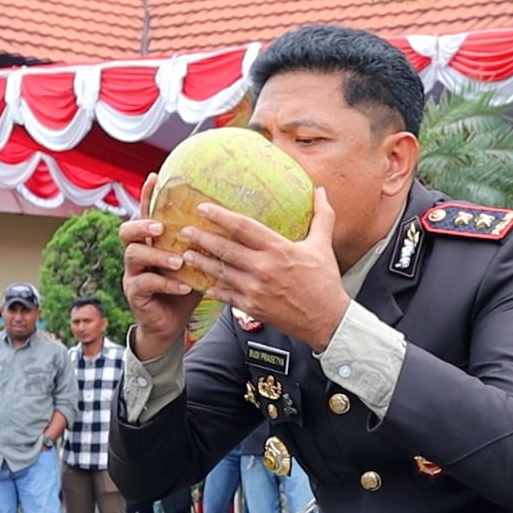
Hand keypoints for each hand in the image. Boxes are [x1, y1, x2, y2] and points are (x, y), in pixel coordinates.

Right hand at [121, 173, 204, 359]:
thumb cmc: (184, 290)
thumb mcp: (195, 265)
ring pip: (134, 255)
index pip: (146, 214)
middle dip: (143, 225)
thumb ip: (203, 246)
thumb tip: (230, 225)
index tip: (155, 177)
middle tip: (161, 227)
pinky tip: (182, 286)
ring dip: (158, 256)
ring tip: (179, 261)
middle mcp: (138, 254)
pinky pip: (145, 283)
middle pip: (126, 231)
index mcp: (153, 243)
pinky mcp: (135, 293)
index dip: (148, 196)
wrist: (171, 325)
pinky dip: (165, 283)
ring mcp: (133, 274)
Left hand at [178, 189, 349, 350]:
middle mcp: (264, 268)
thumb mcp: (323, 245)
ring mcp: (255, 289)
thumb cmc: (325, 283)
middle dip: (201, 237)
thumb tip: (321, 191)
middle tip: (185, 230)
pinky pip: (226, 296)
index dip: (220, 215)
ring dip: (201, 262)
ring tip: (186, 254)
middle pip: (224, 248)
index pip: (242, 226)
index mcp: (279, 249)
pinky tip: (204, 283)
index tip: (203, 208)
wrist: (327, 321)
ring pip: (220, 272)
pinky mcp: (252, 307)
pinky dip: (213, 289)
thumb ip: (322, 216)